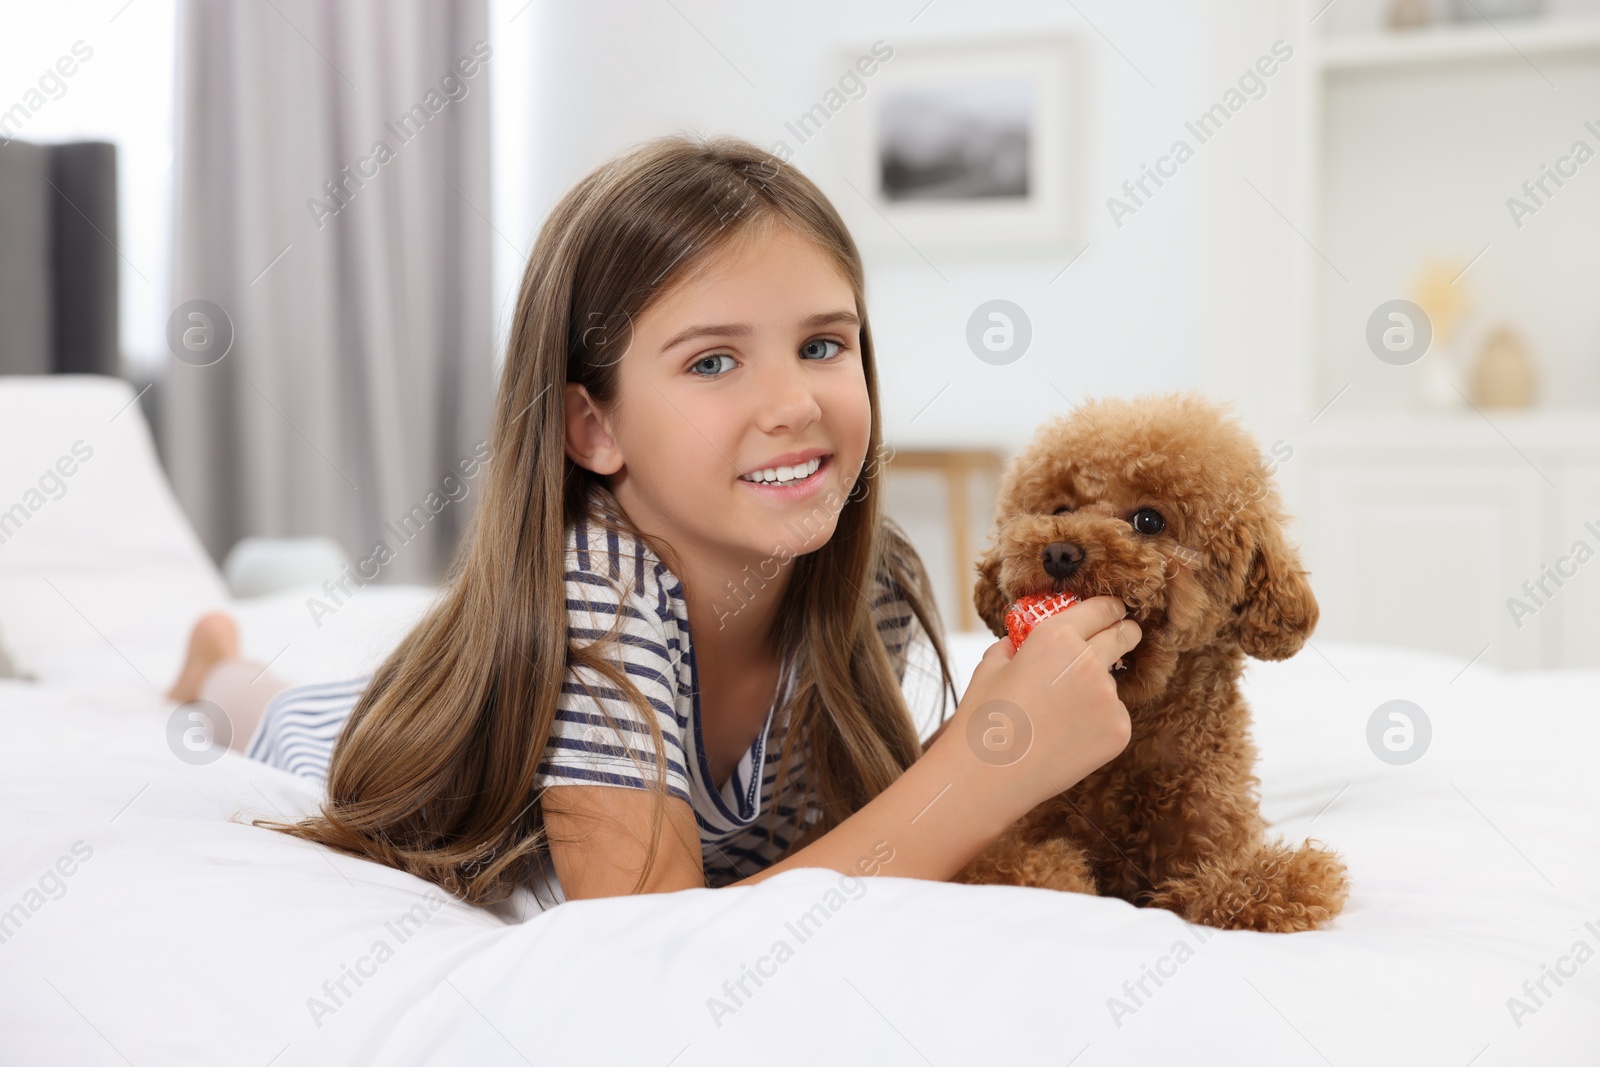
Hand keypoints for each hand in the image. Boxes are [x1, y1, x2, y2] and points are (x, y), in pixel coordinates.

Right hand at [928, 596, 1139, 817]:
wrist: (987, 776)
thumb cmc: (982, 718)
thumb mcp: (992, 664)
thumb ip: (1018, 644)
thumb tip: (1026, 641)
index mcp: (1056, 636)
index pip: (1102, 608)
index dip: (1109, 608)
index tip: (1112, 612)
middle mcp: (1089, 662)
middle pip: (1126, 635)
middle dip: (1124, 633)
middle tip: (1119, 639)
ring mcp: (1108, 699)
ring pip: (1113, 683)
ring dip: (1097, 688)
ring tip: (1058, 715)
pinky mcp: (1118, 732)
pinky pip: (1114, 716)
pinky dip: (1097, 722)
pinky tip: (1065, 737)